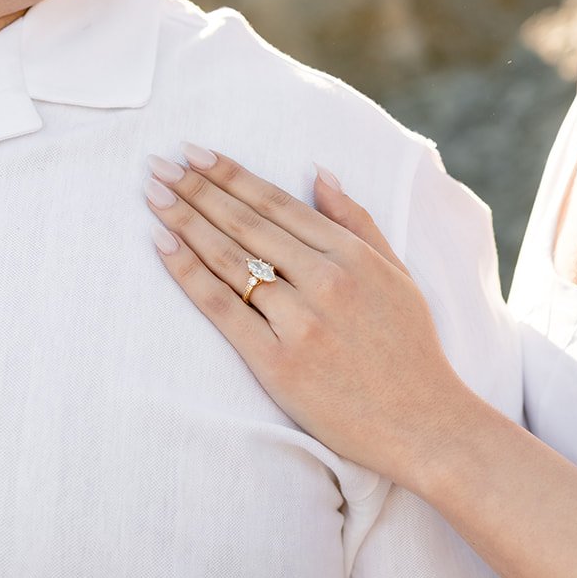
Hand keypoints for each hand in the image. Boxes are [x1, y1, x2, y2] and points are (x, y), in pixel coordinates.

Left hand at [144, 146, 476, 487]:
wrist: (424, 424)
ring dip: (185, 222)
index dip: (231, 175)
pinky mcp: (278, 363)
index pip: (277, 204)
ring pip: (230, 259)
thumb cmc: (411, 351)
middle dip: (197, 189)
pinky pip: (222, 308)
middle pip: (246, 224)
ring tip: (152, 195)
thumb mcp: (397, 274)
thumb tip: (318, 173)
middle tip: (157, 165)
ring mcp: (300, 322)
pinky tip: (162, 246)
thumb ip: (357, 222)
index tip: (194, 153)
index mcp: (353, 256)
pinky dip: (188, 273)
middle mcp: (325, 281)